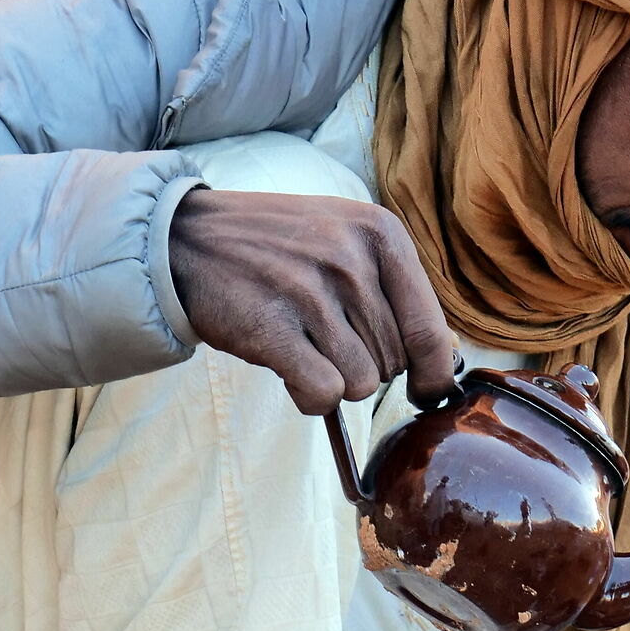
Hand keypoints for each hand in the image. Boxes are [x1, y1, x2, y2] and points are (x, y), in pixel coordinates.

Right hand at [168, 188, 458, 413]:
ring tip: (303, 346)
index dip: (433, 374)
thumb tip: (442, 361)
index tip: (426, 392)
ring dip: (334, 381)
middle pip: (392, 364)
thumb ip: (394, 290)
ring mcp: (311, 291)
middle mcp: (351, 258)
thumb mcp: (345, 238)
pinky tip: (292, 374)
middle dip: (364, 366)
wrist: (187, 237)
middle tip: (324, 339)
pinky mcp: (272, 326)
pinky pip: (323, 392)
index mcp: (380, 233)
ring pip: (360, 384)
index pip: (431, 330)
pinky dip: (311, 397)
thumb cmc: (276, 248)